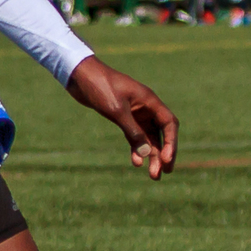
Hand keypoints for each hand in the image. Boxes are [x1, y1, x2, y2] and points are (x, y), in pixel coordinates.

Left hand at [65, 56, 176, 181]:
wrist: (80, 75)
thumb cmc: (100, 87)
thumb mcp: (116, 111)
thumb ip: (132, 132)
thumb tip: (146, 154)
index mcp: (149, 101)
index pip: (169, 124)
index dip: (171, 142)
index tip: (166, 159)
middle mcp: (146, 107)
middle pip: (161, 133)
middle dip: (163, 153)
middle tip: (164, 173)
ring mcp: (135, 112)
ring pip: (148, 137)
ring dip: (150, 155)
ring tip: (152, 175)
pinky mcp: (123, 116)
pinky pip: (134, 135)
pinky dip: (136, 148)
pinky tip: (136, 161)